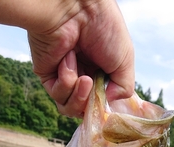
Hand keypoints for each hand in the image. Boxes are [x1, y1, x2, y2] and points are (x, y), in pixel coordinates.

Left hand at [28, 0, 134, 116]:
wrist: (78, 9)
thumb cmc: (104, 27)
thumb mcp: (125, 60)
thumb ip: (123, 88)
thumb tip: (107, 104)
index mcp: (101, 71)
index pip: (101, 100)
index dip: (104, 105)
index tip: (108, 100)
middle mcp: (83, 75)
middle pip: (85, 109)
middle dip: (91, 103)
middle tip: (93, 85)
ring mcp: (64, 77)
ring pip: (70, 107)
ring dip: (79, 97)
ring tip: (84, 80)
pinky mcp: (48, 76)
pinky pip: (58, 95)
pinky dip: (66, 82)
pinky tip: (68, 61)